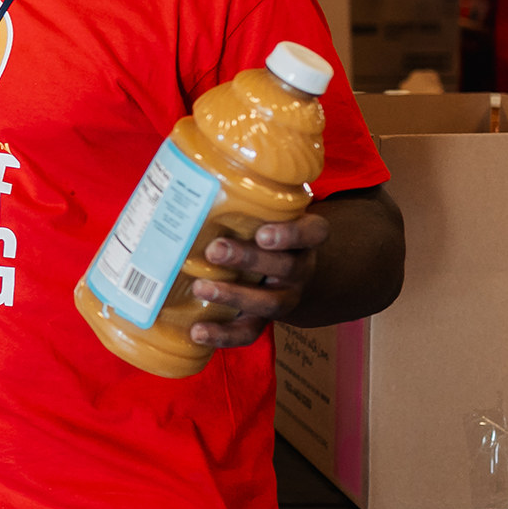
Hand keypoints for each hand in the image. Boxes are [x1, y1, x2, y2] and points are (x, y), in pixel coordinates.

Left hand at [187, 214, 328, 348]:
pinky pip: (249, 332)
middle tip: (215, 250)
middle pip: (286, 266)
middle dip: (249, 259)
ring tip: (200, 287)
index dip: (291, 235)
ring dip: (233, 295)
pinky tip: (198, 331)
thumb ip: (246, 203)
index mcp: (306, 238)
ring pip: (268, 302)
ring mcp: (284, 297)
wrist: (287, 276)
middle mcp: (299, 269)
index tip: (263, 234)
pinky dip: (223, 334)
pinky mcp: (264, 320)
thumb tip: (194, 174)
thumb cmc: (267, 233)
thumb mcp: (269, 214)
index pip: (313, 233)